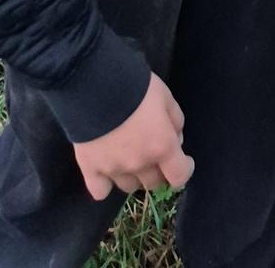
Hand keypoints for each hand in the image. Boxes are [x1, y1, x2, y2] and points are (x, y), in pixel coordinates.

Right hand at [73, 73, 193, 199]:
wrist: (96, 83)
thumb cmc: (136, 86)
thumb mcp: (165, 96)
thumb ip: (175, 120)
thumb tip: (176, 140)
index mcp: (162, 146)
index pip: (180, 176)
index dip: (184, 169)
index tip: (183, 160)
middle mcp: (139, 164)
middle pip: (153, 183)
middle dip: (158, 170)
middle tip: (154, 154)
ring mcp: (114, 169)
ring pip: (129, 187)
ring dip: (134, 176)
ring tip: (129, 158)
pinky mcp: (90, 169)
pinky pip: (100, 191)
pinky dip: (104, 186)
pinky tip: (105, 173)